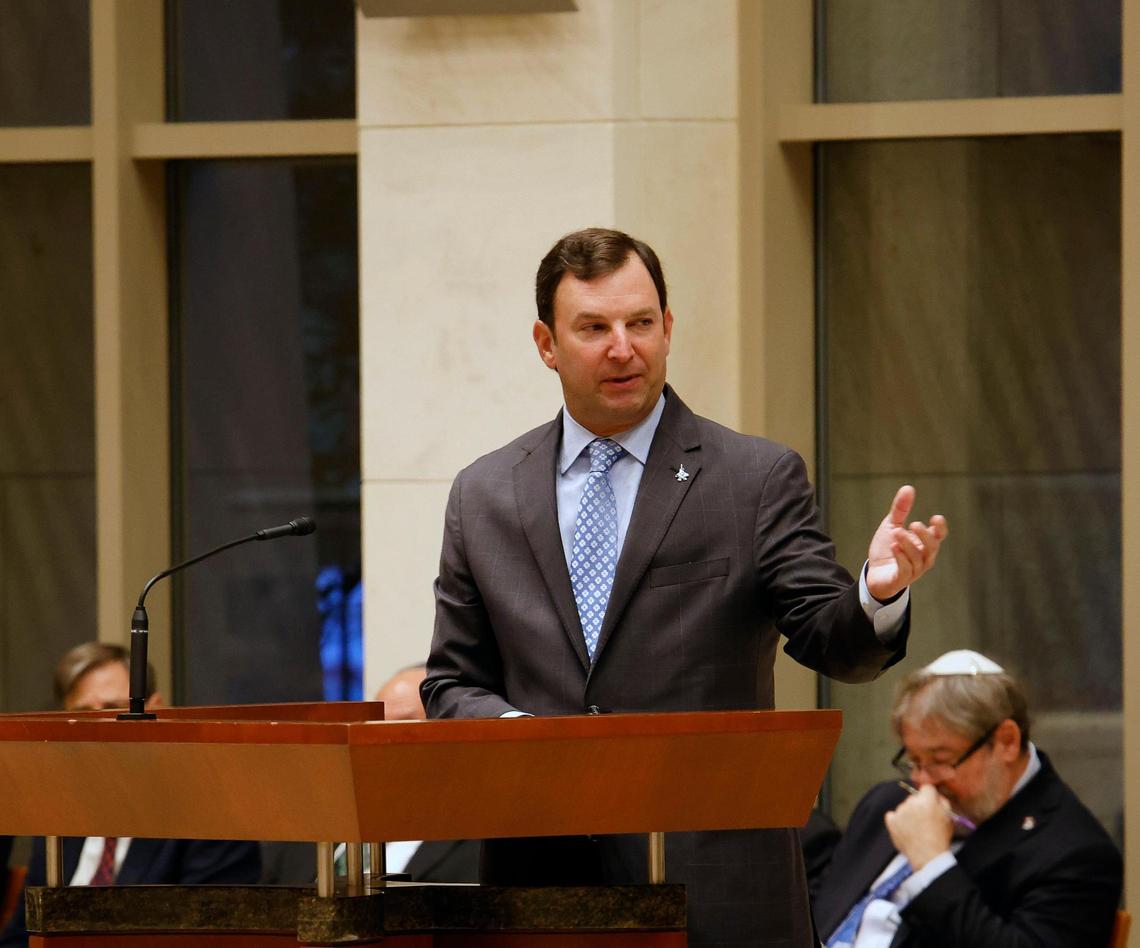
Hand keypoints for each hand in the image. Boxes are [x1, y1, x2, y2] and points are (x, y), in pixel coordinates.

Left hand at [866, 485, 947, 601]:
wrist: (874, 573)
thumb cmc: (887, 549)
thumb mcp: (891, 526)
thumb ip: (900, 509)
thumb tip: (908, 488)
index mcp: (924, 544)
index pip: (939, 536)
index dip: (940, 528)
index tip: (936, 518)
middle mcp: (923, 557)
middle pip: (932, 547)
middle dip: (924, 535)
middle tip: (913, 523)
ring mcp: (914, 570)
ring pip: (918, 558)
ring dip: (908, 544)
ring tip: (896, 533)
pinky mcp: (901, 579)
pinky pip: (906, 570)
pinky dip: (901, 558)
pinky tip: (894, 547)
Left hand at [884, 785, 953, 870]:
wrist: (928, 856)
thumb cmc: (940, 838)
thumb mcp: (949, 817)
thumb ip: (943, 802)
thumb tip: (936, 795)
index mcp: (927, 800)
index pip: (927, 788)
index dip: (930, 796)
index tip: (931, 803)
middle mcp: (911, 803)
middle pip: (914, 797)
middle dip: (919, 805)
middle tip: (925, 819)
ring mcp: (899, 811)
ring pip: (904, 807)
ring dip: (908, 813)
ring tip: (916, 828)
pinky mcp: (891, 821)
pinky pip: (892, 815)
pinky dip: (897, 820)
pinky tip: (905, 829)